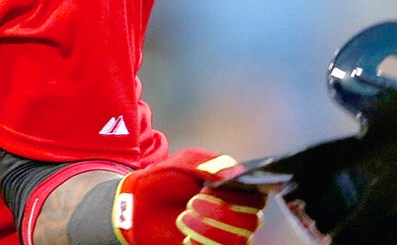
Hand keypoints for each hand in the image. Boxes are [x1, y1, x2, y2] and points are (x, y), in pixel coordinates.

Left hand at [113, 148, 265, 244]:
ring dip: (209, 229)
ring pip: (238, 241)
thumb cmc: (165, 177)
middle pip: (251, 222)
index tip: (210, 188)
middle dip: (222, 212)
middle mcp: (235, 214)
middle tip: (193, 201)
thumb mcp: (184, 161)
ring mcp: (223, 235)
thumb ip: (208, 163)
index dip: (240, 196)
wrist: (139, 201)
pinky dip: (201, 244)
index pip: (257, 198)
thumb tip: (235, 173)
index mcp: (234, 189)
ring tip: (184, 217)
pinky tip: (185, 236)